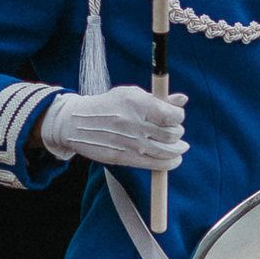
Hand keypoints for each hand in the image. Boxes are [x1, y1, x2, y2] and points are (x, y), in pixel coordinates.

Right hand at [40, 87, 187, 170]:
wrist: (76, 123)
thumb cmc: (109, 106)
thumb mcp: (132, 95)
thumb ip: (159, 99)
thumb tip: (183, 99)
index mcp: (138, 104)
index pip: (172, 115)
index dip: (179, 116)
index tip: (176, 116)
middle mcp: (134, 124)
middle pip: (172, 134)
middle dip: (178, 132)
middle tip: (174, 131)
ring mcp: (129, 142)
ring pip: (168, 150)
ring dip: (178, 148)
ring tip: (180, 146)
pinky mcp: (123, 157)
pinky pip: (155, 164)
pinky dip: (170, 162)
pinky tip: (174, 159)